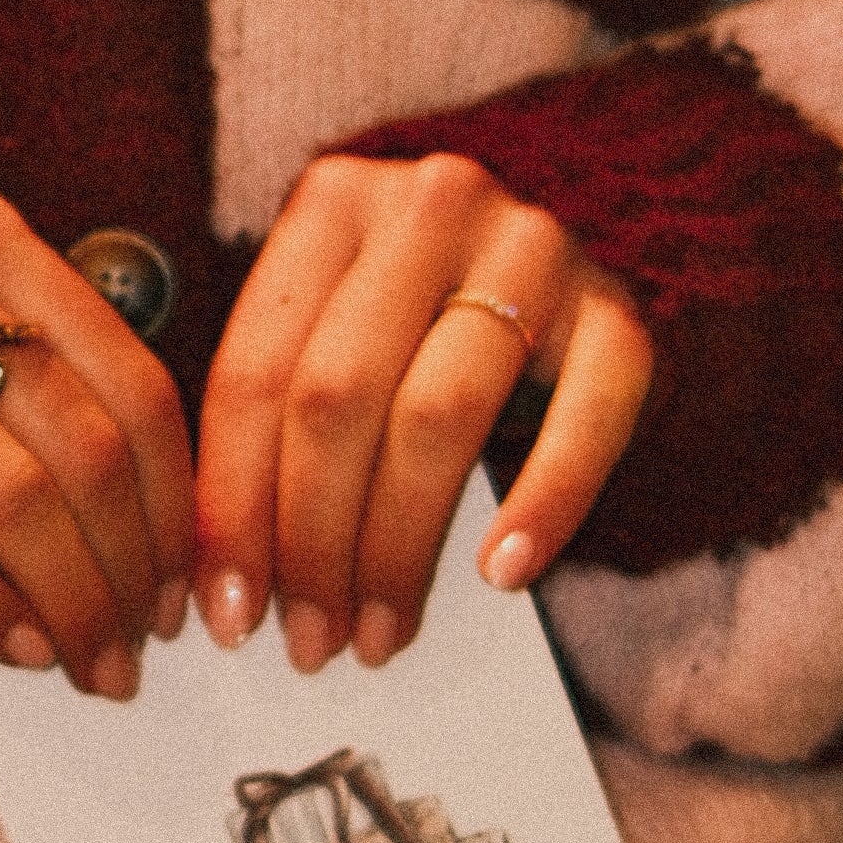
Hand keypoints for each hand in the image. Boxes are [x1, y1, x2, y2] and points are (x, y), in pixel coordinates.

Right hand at [0, 190, 192, 695]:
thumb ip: (49, 372)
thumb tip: (158, 539)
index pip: (133, 385)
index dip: (176, 506)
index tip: (186, 585)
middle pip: (79, 450)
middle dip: (130, 572)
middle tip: (142, 645)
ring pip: (5, 498)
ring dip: (68, 602)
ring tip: (90, 660)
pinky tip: (15, 647)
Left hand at [193, 152, 653, 670]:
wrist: (551, 267)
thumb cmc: (410, 325)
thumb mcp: (325, 330)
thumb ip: (269, 419)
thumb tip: (224, 587)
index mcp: (331, 202)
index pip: (254, 373)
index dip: (231, 505)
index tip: (227, 612)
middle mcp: (431, 205)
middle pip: (339, 397)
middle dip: (312, 540)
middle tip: (310, 641)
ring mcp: (534, 250)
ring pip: (440, 415)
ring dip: (400, 546)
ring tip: (380, 634)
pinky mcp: (617, 310)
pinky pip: (585, 419)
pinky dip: (544, 503)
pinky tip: (503, 574)